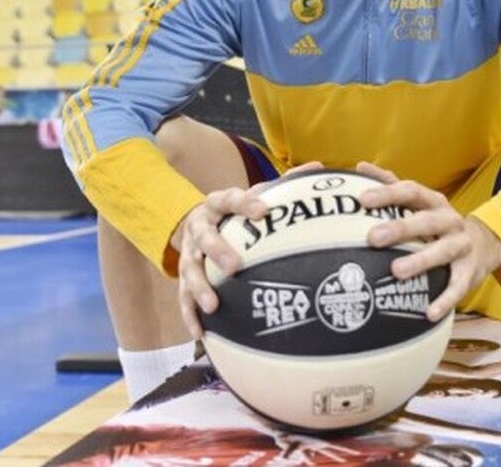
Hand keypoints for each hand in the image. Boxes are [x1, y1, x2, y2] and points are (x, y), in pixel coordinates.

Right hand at [172, 162, 322, 339]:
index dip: (245, 203)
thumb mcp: (255, 193)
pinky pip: (183, 298)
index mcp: (218, 203)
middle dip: (217, 251)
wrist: (198, 219)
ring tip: (213, 305)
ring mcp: (187, 253)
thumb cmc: (237, 211)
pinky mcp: (182, 276)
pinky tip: (201, 332)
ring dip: (199, 288)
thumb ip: (284, 184)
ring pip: (189, 270)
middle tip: (235, 266)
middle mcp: (199, 226)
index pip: (230, 199)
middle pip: (204, 237)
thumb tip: (319, 168)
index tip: (263, 210)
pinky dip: (189, 315)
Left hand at [356, 162, 500, 321]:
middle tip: (373, 238)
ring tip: (396, 271)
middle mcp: (450, 221)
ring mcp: (461, 246)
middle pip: (425, 221)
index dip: (388, 194)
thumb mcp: (420, 201)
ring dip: (420, 261)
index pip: (411, 191)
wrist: (485, 244)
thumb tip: (360, 167)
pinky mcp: (469, 273)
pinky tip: (428, 313)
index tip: (363, 200)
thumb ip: (391, 184)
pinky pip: (457, 287)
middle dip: (400, 228)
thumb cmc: (436, 222)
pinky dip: (445, 300)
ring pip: (442, 252)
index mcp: (434, 202)